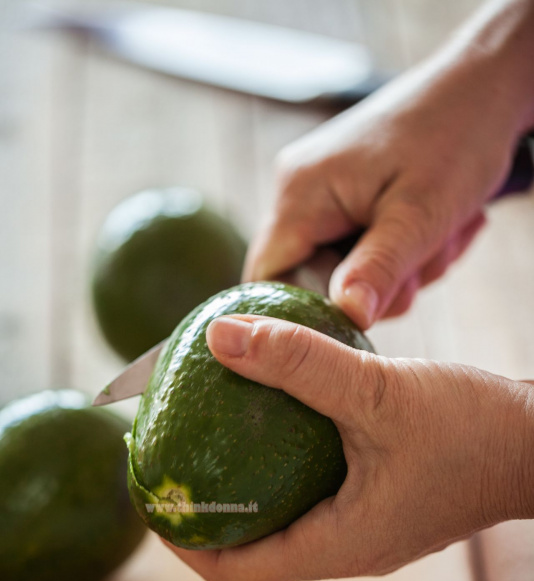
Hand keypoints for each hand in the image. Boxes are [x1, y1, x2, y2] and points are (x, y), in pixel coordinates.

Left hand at [170, 315, 533, 580]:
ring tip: (211, 437)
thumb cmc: (474, 430)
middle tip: (172, 460)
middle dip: (204, 513)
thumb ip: (299, 363)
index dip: (181, 543)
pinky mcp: (382, 501)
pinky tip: (276, 419)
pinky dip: (282, 467)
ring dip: (243, 487)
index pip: (234, 572)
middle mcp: (346, 548)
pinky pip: (314, 495)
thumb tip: (220, 337)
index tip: (150, 496)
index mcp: (337, 546)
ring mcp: (366, 527)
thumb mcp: (377, 391)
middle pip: (252, 550)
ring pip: (284, 520)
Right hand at [243, 0, 533, 328]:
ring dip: (394, 269)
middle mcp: (299, 191)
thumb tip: (348, 317)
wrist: (482, 85)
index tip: (351, 327)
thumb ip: (377, 270)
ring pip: (343, 267)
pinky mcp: (345, 193)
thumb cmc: (455, 137)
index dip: (300, 316)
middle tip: (420, 268)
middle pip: (310, 278)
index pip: (267, 279)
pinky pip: (359, 246)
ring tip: (438, 238)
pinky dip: (398, 251)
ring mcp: (321, 191)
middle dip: (369, 288)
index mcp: (302, 193)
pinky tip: (433, 229)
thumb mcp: (419, 215)